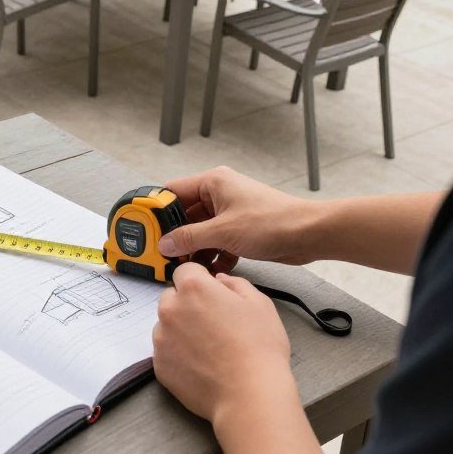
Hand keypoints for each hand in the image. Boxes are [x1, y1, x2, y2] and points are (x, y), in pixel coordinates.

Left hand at [152, 263, 292, 423]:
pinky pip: (165, 350)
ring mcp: (161, 337)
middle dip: (188, 303)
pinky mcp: (159, 364)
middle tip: (212, 323)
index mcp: (194, 288)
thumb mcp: (259, 303)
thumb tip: (219, 279)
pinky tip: (201, 364)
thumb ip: (235, 283)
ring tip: (208, 348)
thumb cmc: (258, 348)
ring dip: (181, 328)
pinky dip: (178, 353)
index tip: (212, 293)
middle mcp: (171, 308)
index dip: (200, 279)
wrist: (249, 395)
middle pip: (172, 296)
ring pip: (167, 324)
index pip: (186, 270)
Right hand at [160, 167, 318, 272]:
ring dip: (195, 249)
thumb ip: (190, 238)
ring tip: (185, 266)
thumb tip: (166, 244)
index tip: (143, 227)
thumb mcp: (223, 232)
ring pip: (202, 231)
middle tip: (161, 253)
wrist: (309, 234)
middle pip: (185, 214)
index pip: (172, 192)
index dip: (156, 209)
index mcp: (213, 183)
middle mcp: (220, 194)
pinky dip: (213, 255)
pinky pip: (217, 241)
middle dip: (176, 235)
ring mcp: (231, 212)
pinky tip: (212, 270)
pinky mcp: (241, 229)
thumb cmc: (272, 222)